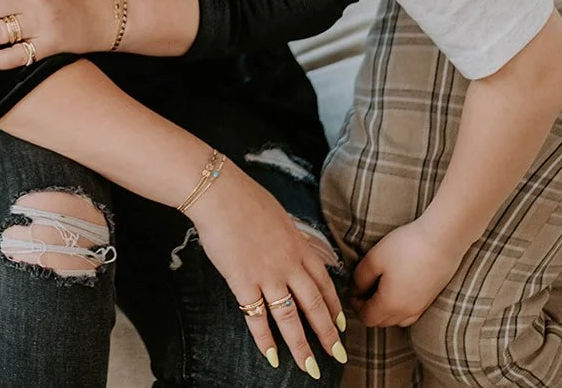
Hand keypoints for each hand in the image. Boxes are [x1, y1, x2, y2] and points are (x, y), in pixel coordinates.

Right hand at [189, 162, 347, 377]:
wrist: (220, 193)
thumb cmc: (246, 198)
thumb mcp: (280, 216)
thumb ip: (289, 238)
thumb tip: (293, 247)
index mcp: (299, 247)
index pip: (324, 284)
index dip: (334, 308)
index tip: (341, 325)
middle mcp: (288, 265)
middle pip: (314, 306)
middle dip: (327, 334)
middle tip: (338, 354)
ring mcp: (266, 275)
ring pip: (290, 318)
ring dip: (301, 346)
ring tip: (310, 368)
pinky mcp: (242, 282)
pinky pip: (255, 317)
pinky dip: (264, 339)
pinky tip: (270, 355)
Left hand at [352, 216, 465, 327]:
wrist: (442, 240)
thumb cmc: (406, 247)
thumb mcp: (374, 258)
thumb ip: (360, 278)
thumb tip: (356, 290)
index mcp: (389, 305)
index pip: (366, 318)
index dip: (355, 305)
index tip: (353, 289)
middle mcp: (406, 312)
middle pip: (381, 322)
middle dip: (369, 308)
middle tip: (364, 287)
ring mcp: (421, 308)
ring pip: (396, 319)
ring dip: (385, 310)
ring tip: (381, 288)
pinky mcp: (431, 300)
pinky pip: (411, 313)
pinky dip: (400, 307)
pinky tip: (399, 289)